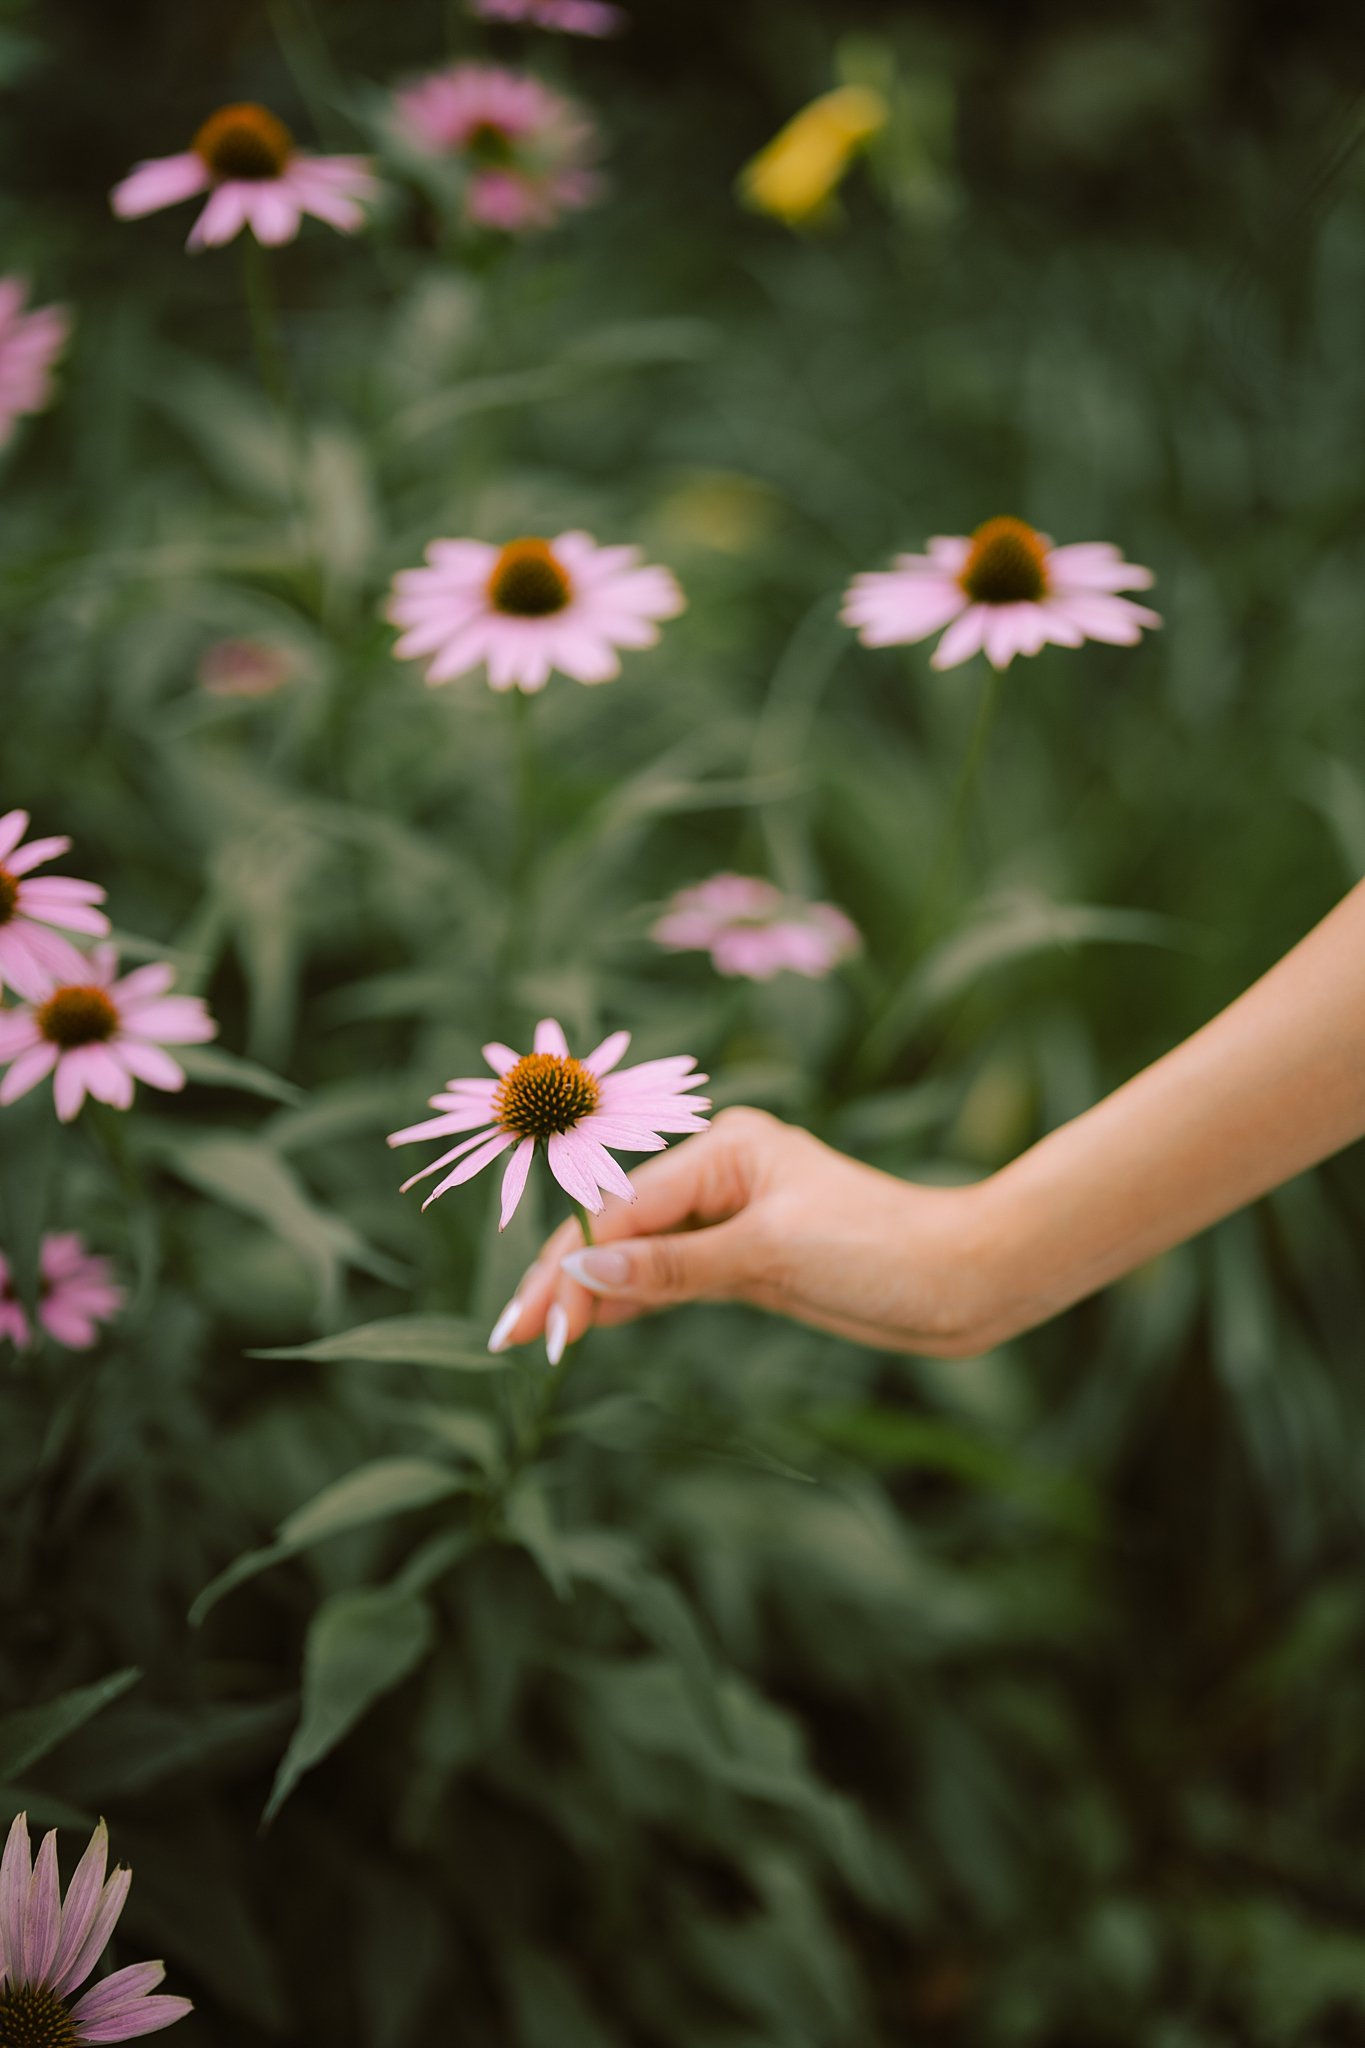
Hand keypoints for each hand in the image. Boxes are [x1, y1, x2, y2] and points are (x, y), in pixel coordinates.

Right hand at [486, 1106, 1000, 1363]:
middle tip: (510, 1337)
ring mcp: (732, 1219)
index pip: (622, 1210)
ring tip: (534, 1338)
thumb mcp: (772, 1255)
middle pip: (620, 1229)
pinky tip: (589, 1324)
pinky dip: (631, 1301)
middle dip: (565, 1280)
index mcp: (725, 1148)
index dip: (572, 1266)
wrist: (964, 1280)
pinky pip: (671, 1278)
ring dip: (590, 1294)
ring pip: (640, 1257)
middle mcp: (721, 1174)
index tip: (532, 1323)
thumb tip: (584, 1271)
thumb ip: (675, 1266)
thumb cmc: (881, 1250)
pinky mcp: (748, 1261)